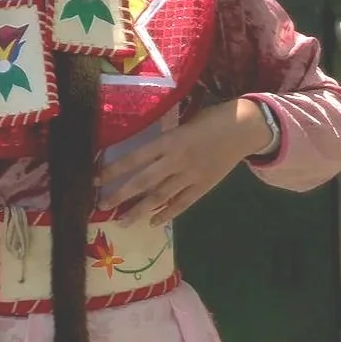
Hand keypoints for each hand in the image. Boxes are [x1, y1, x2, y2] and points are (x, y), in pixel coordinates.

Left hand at [98, 99, 270, 225]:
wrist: (245, 128)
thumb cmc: (212, 120)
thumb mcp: (184, 124)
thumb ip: (165, 140)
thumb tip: (142, 154)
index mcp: (170, 140)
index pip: (135, 157)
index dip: (114, 169)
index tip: (95, 178)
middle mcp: (177, 160)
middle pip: (143, 181)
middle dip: (120, 194)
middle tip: (102, 206)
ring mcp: (191, 176)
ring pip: (160, 197)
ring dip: (139, 210)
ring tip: (123, 221)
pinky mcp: (204, 186)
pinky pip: (182, 203)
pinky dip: (167, 214)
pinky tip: (153, 222)